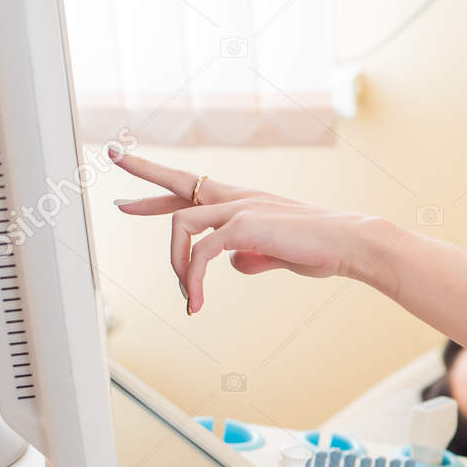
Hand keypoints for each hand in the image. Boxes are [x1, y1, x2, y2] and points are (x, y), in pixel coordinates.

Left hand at [110, 148, 395, 313]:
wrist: (351, 243)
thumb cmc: (323, 249)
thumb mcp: (280, 255)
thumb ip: (253, 256)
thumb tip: (233, 265)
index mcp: (245, 203)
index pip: (194, 190)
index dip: (159, 193)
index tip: (131, 196)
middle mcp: (238, 198)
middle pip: (181, 181)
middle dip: (145, 172)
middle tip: (115, 164)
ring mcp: (240, 208)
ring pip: (183, 225)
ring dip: (176, 265)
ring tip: (188, 297)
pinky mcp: (244, 226)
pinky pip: (203, 252)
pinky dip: (194, 279)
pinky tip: (198, 302)